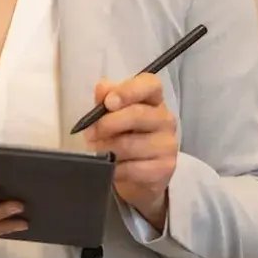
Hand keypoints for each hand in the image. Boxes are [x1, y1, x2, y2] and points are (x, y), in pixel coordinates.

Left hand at [85, 73, 177, 230]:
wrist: (134, 173)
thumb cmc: (121, 134)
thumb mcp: (110, 112)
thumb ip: (106, 96)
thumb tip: (102, 89)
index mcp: (153, 98)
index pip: (150, 84)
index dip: (128, 91)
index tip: (108, 102)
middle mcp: (165, 119)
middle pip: (137, 114)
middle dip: (107, 124)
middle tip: (90, 133)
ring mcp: (168, 144)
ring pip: (130, 144)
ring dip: (106, 149)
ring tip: (96, 150)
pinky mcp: (164, 168)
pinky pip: (132, 168)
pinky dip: (115, 169)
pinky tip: (111, 167)